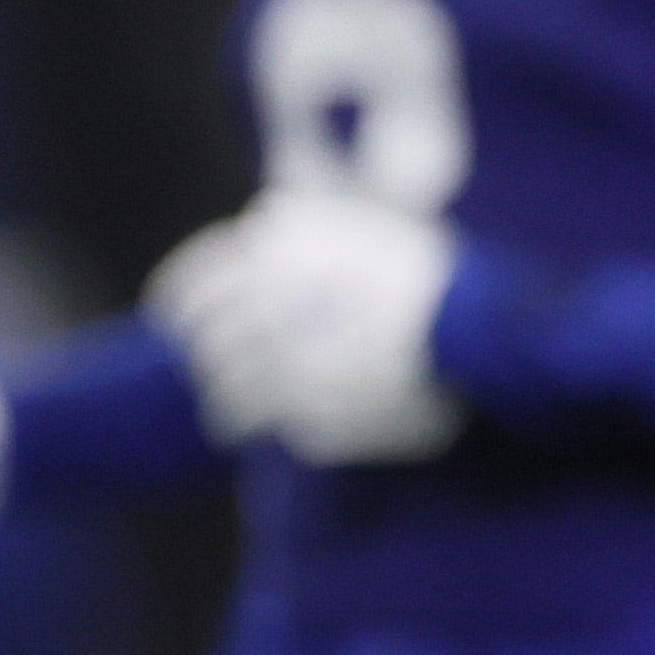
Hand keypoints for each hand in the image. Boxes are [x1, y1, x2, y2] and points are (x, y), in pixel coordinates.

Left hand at [148, 188, 464, 465]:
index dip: (177, 302)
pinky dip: (290, 427)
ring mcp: (292, 376)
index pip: (194, 286)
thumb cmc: (425, 275)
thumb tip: (259, 224)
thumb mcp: (361, 228)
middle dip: (207, 360)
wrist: (484, 334)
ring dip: (228, 409)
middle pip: (208, 349)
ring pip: (231, 401)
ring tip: (230, 419)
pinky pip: (286, 430)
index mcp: (276, 262)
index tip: (170, 316)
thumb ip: (301, 228)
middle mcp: (273, 316)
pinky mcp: (317, 427)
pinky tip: (307, 420)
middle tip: (209, 368)